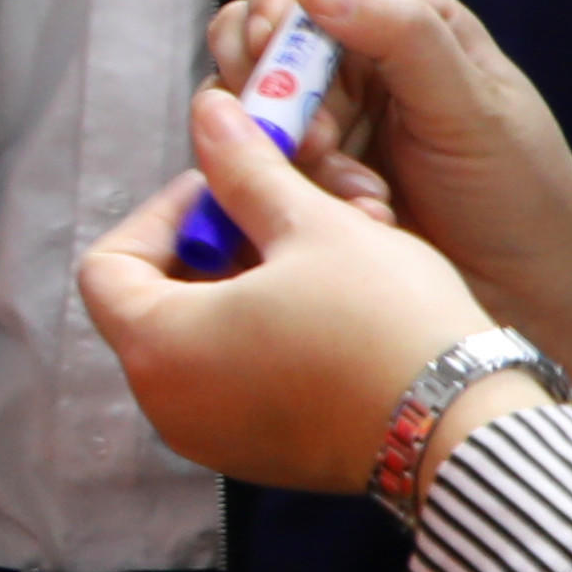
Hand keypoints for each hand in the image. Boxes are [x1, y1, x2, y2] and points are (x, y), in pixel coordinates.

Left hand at [76, 87, 502, 500]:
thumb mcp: (311, 225)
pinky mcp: (261, 455)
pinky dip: (266, 335)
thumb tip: (208, 115)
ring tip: (323, 252)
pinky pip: (237, 379)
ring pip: (202, 338)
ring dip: (250, 285)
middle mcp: (166, 405)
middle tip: (281, 214)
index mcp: (156, 348)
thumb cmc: (383, 321)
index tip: (226, 190)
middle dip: (216, 246)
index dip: (163, 214)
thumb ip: (244, 169)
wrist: (463, 426)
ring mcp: (212, 438)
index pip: (108, 265)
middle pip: (154, 301)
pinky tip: (334, 304)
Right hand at [208, 0, 571, 351]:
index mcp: (404, 20)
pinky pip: (247, 164)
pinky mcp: (297, 181)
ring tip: (353, 191)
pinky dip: (285, 189)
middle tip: (312, 135)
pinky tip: (353, 217)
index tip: (278, 34)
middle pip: (258, 28)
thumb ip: (403, 34)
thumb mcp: (472, 108)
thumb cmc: (523, 199)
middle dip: (271, 81)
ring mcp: (320, 123)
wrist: (530, 306)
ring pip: (243, 100)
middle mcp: (352, 63)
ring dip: (282, 145)